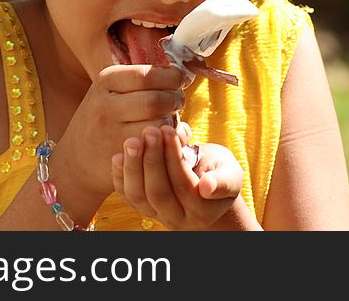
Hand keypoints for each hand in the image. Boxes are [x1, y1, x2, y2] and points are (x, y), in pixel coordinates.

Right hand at [54, 65, 189, 197]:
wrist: (76, 159)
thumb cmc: (102, 119)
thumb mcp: (111, 91)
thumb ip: (142, 80)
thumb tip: (182, 74)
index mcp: (106, 81)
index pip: (148, 74)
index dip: (172, 77)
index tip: (180, 81)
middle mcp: (106, 105)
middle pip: (156, 100)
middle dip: (175, 100)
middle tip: (178, 102)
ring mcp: (112, 134)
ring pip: (159, 124)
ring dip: (173, 122)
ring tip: (169, 120)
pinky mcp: (122, 158)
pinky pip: (157, 148)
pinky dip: (169, 143)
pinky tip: (166, 139)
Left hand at [111, 125, 243, 229]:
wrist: (205, 185)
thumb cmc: (218, 172)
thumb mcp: (230, 174)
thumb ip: (222, 181)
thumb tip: (207, 186)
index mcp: (201, 209)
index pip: (183, 184)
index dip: (174, 157)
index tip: (168, 130)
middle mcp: (177, 217)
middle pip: (159, 192)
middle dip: (152, 160)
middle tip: (149, 131)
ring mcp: (156, 214)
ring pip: (138, 196)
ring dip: (132, 167)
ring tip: (132, 141)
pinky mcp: (142, 206)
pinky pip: (126, 195)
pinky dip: (119, 176)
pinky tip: (118, 155)